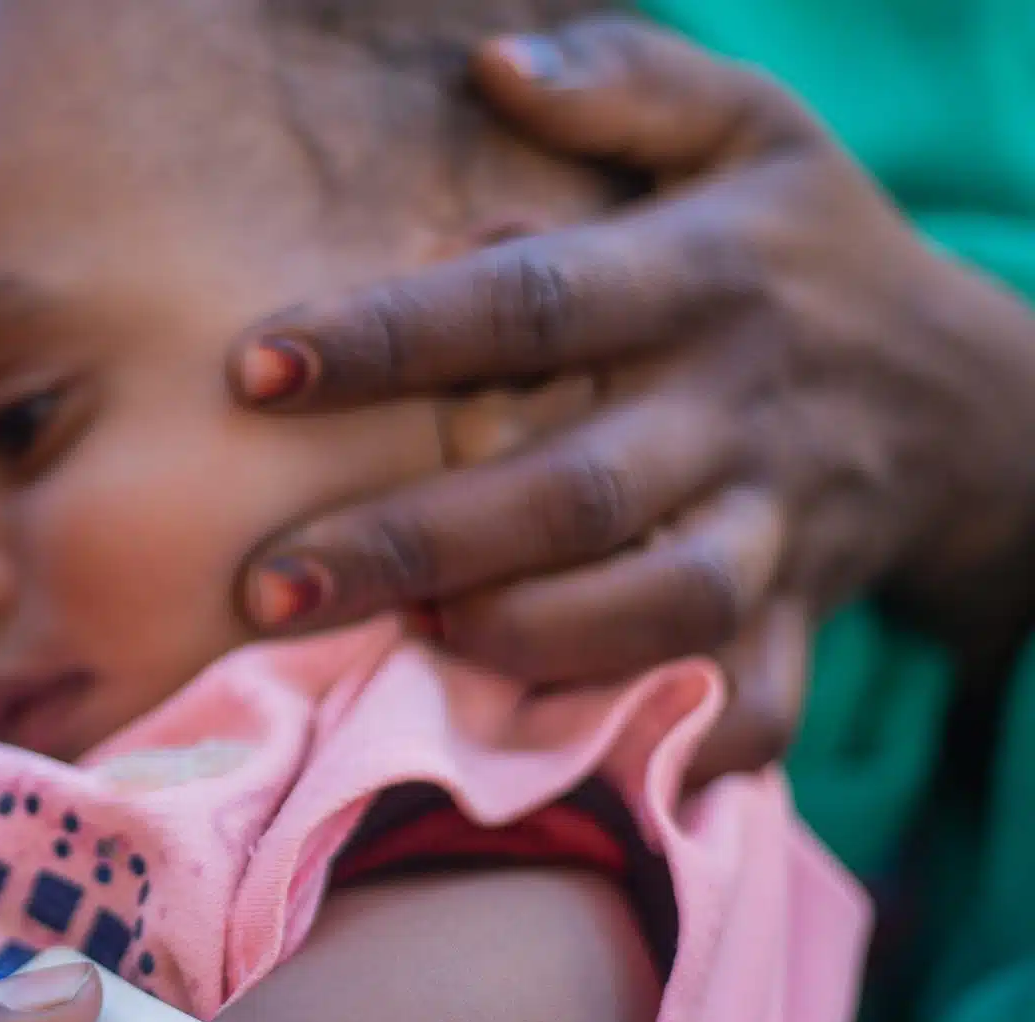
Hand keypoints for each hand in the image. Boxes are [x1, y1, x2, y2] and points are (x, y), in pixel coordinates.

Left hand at [233, 18, 1034, 780]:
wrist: (964, 392)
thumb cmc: (799, 251)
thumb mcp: (746, 128)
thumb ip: (624, 82)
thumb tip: (489, 63)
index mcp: (701, 278)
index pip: (531, 305)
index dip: (392, 339)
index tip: (256, 368)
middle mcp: (733, 410)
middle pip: (573, 490)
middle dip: (414, 544)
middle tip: (269, 584)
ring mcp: (775, 525)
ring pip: (662, 607)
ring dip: (531, 643)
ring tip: (411, 649)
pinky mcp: (800, 615)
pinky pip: (755, 702)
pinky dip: (676, 742)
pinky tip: (562, 755)